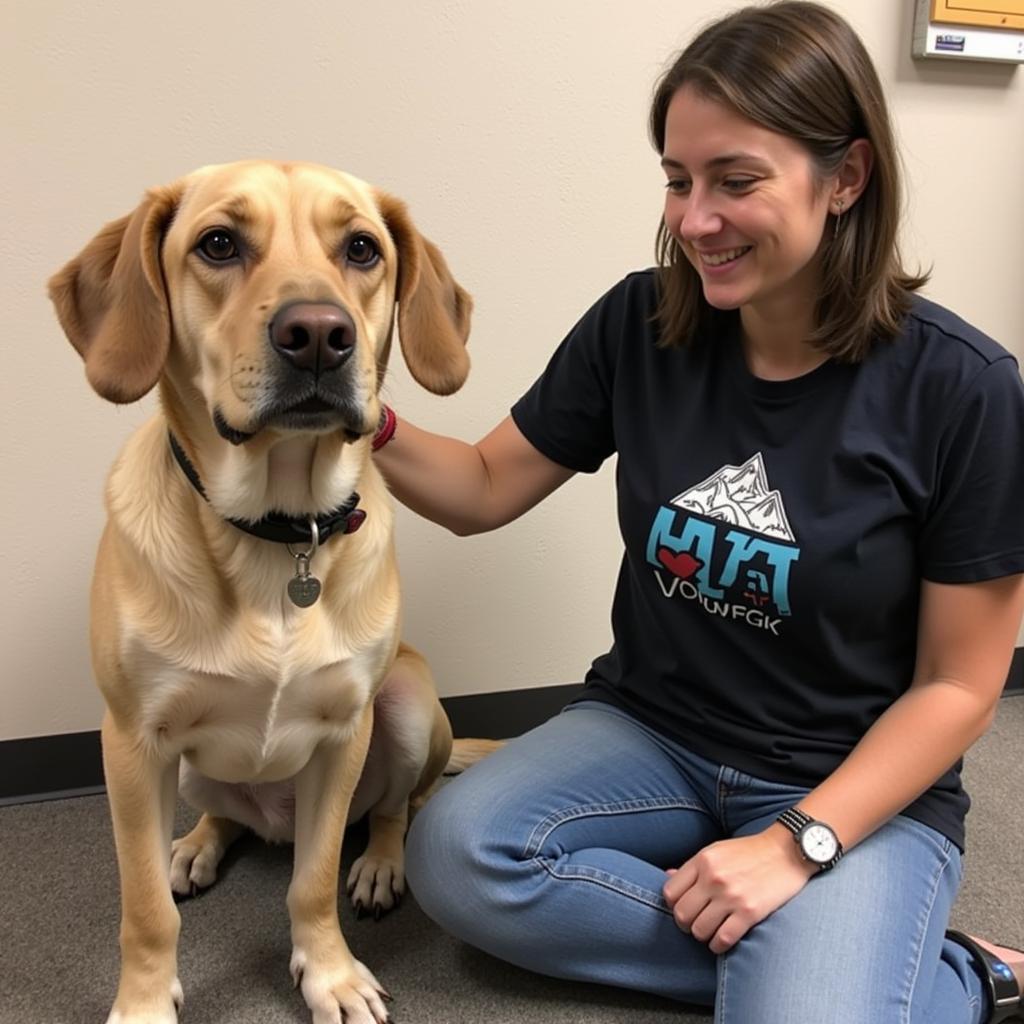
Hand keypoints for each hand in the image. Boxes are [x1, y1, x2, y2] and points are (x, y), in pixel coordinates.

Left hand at [663, 826, 816, 953]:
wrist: (787, 851)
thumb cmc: (750, 852)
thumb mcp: (717, 850)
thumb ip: (692, 866)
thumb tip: (667, 877)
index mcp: (703, 860)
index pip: (670, 893)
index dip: (673, 905)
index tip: (684, 908)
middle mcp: (713, 878)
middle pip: (682, 914)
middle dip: (685, 924)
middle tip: (695, 924)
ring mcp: (731, 896)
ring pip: (699, 930)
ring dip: (702, 936)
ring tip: (710, 931)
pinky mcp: (750, 912)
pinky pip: (722, 939)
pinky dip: (718, 946)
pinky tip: (721, 941)